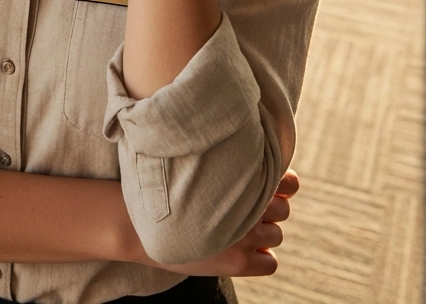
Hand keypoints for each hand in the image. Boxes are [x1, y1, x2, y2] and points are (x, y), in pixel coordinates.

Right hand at [146, 168, 298, 277]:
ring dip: (263, 233)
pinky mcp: (237, 262)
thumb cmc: (162, 187)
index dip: (282, 184)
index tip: (264, 183)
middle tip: (244, 208)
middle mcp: (247, 206)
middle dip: (270, 208)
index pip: (288, 182)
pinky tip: (240, 250)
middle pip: (283, 209)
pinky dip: (261, 258)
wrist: (136, 222)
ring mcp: (243, 235)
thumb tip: (248, 163)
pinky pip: (270, 263)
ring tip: (238, 229)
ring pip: (277, 235)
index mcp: (239, 177)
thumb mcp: (194, 165)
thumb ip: (223, 166)